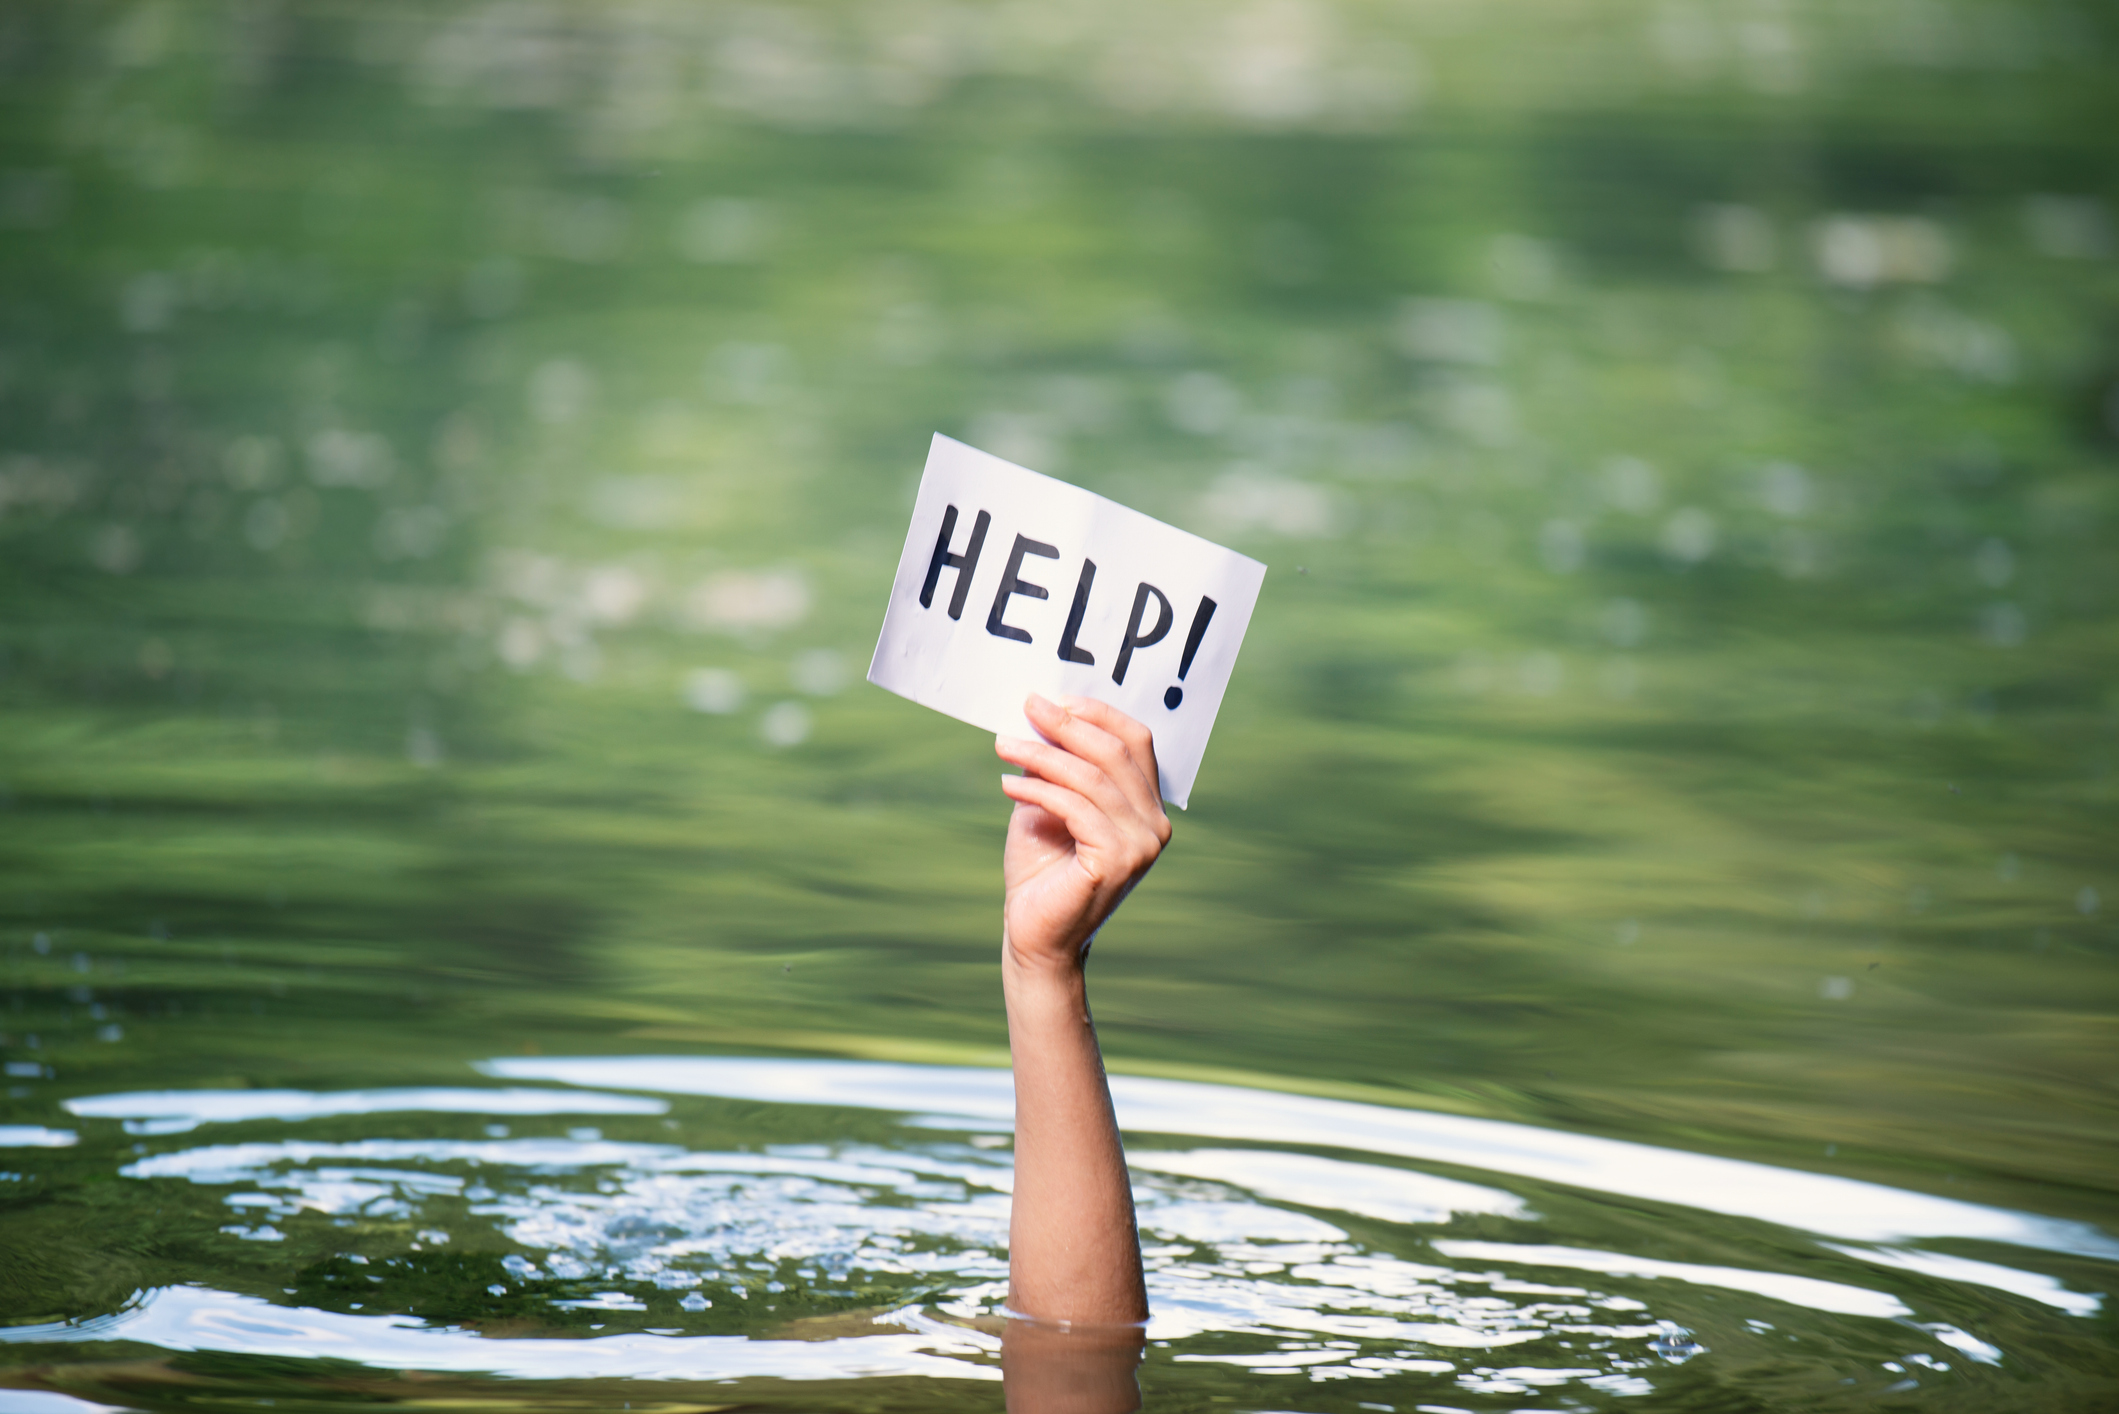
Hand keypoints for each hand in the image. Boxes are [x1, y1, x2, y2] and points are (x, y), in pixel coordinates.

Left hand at [995, 694, 1170, 976]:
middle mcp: (1155, 824)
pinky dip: (1037, 788)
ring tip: (1003, 745)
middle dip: (1066, 724)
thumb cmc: (1041, 870)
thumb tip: (1041, 713)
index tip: (1053, 699)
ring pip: (1091, 777)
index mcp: (1148, 806)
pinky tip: (1008, 784)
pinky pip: (1074, 807)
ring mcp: (1142, 845)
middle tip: (1026, 706)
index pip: (1137, 741)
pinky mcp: (1117, 860)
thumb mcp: (1048, 803)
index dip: (1098, 713)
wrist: (1035, 934)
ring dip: (1041, 754)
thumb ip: (1056, 764)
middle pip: (1115, 752)